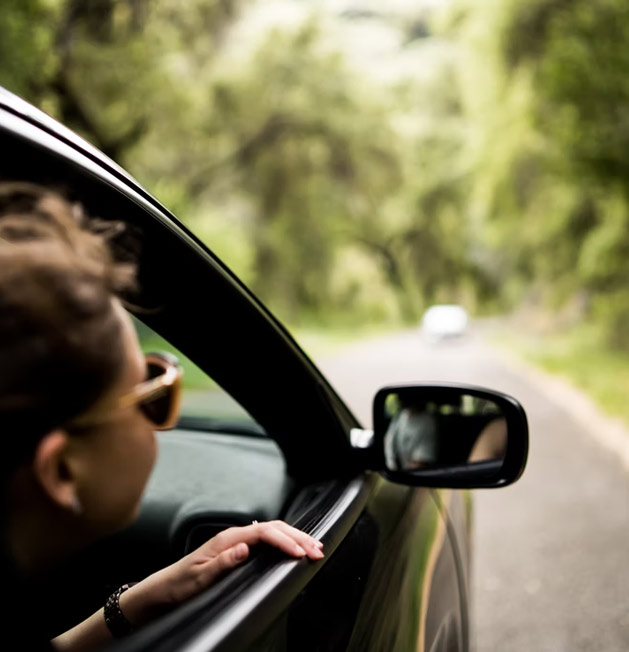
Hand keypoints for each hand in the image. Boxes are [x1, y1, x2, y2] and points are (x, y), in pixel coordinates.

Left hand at [120, 521, 323, 624]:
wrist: (164, 589)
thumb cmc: (180, 585)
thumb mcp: (199, 578)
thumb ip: (222, 562)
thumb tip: (245, 547)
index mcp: (228, 538)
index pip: (264, 532)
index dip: (285, 541)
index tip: (300, 553)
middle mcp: (234, 536)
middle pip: (274, 528)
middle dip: (298, 536)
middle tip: (318, 549)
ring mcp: (237, 541)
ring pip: (273, 532)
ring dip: (295, 537)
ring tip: (314, 546)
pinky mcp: (238, 549)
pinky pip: (267, 539)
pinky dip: (285, 541)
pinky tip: (294, 546)